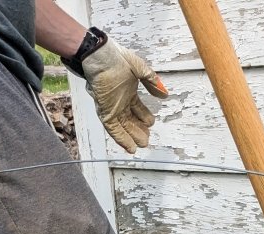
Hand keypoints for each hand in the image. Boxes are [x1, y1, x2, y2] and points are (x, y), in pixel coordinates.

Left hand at [82, 39, 167, 153]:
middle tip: (146, 139)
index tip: (151, 123)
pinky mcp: (105, 111)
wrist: (99, 54)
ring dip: (132, 137)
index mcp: (127, 90)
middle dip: (139, 130)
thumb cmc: (116, 57)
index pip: (137, 108)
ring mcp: (112, 106)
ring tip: (141, 146)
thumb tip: (164, 94)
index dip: (144, 116)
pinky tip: (130, 148)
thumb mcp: (140, 68)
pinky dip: (122, 139)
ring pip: (123, 127)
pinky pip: (114, 128)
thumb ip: (152, 82)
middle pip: (130, 120)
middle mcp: (119, 100)